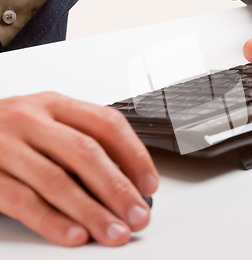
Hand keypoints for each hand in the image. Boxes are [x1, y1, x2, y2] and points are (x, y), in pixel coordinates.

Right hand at [0, 92, 158, 245]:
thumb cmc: (10, 132)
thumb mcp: (46, 123)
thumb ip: (80, 142)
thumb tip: (126, 181)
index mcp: (55, 105)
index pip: (106, 123)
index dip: (134, 154)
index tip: (149, 183)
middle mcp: (31, 119)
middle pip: (85, 152)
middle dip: (117, 188)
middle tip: (137, 214)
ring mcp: (4, 145)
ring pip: (56, 180)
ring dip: (91, 211)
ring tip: (114, 231)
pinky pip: (22, 200)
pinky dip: (51, 220)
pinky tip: (74, 234)